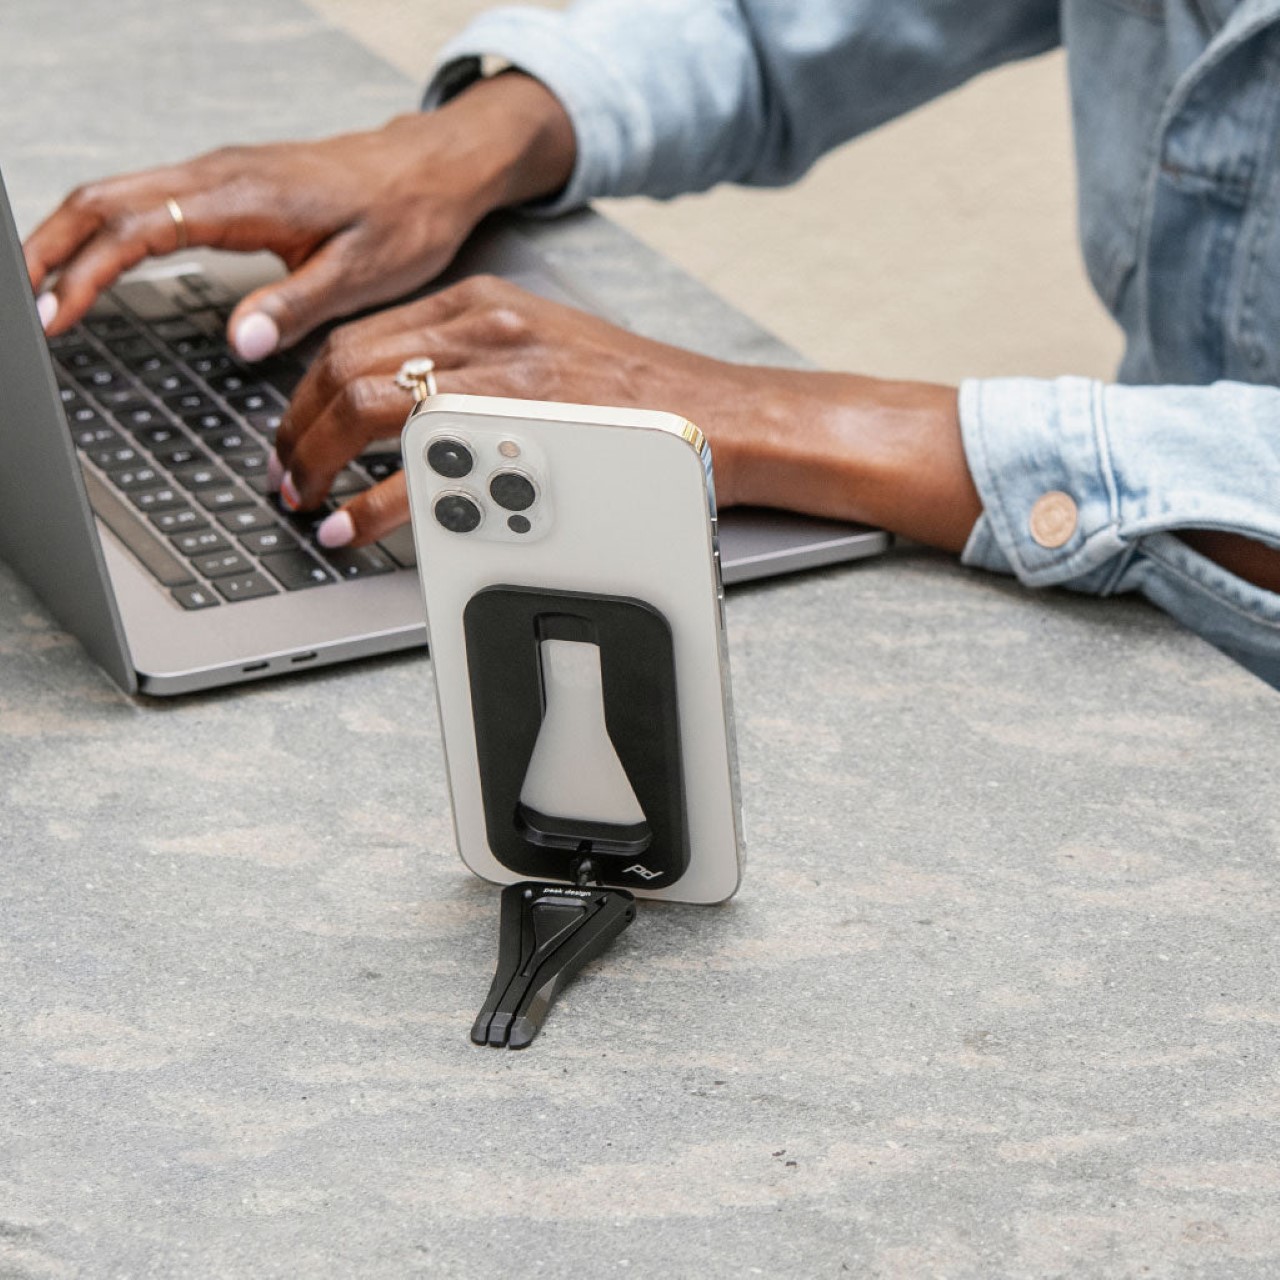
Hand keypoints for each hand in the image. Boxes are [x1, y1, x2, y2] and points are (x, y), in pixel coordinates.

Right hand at [23, 73, 574, 356]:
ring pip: (118, 194)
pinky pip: (146, 199)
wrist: (433, 170)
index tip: (58, 316)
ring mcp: (220, 174)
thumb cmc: (405, 217)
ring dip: (71, 237)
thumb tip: (240, 343)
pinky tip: (97, 262)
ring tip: (43, 288)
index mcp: (245, 198)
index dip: (88, 274)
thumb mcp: (361, 274)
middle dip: (52, 249)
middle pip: (104, 200)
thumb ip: (297, 307)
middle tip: (26, 305)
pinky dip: (106, 229)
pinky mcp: (228, 184)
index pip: (138, 231)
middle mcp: (221, 176)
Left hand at [273, 275, 982, 552]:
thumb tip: (406, 418)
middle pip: (347, 366)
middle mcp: (487, 324)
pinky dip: (372, 502)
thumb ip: (476, 370)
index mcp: (485, 304)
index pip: (360, 338)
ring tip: (309, 506)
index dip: (308, 395)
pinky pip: (421, 462)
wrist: (727, 417)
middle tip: (288, 479)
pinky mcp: (528, 426)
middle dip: (298, 431)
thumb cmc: (642, 402)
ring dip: (320, 462)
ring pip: (368, 403)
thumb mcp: (549, 356)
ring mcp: (507, 372)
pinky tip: (355, 528)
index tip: (297, 436)